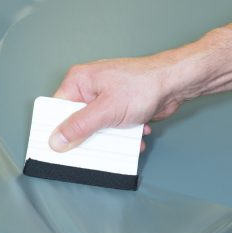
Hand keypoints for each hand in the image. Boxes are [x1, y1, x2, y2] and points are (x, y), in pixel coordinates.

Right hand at [50, 56, 184, 151]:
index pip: (57, 110)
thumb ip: (79, 126)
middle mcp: (90, 89)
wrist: (174, 84)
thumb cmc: (143, 86)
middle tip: (96, 150)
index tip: (59, 150)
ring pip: (99, 128)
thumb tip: (56, 140)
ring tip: (124, 141)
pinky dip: (126, 136)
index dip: (57, 131)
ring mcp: (107, 99)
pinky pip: (116, 128)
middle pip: (78, 122)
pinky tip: (137, 136)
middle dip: (90, 138)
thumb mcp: (106, 110)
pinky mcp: (122, 108)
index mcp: (79, 81)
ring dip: (113, 139)